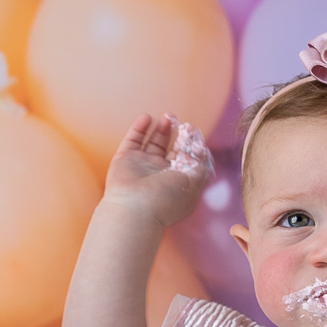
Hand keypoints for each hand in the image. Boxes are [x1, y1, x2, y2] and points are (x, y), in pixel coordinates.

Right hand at [103, 113, 214, 228]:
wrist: (135, 209)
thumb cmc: (166, 199)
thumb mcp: (193, 183)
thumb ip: (201, 165)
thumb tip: (201, 149)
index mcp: (177, 182)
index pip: (187, 160)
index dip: (192, 145)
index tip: (195, 133)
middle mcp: (160, 174)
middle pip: (171, 149)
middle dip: (178, 135)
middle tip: (183, 123)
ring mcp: (142, 166)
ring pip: (153, 143)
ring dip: (161, 129)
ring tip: (169, 116)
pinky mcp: (125, 159)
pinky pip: (133, 140)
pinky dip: (139, 128)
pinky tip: (147, 117)